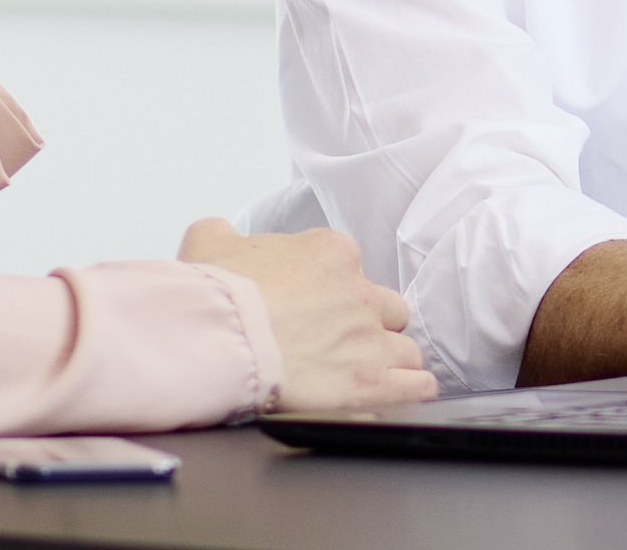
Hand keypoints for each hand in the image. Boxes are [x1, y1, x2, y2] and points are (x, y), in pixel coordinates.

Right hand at [182, 219, 439, 412]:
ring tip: (366, 374)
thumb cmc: (216, 295)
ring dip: (390, 360)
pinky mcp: (374, 382)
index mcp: (331, 254)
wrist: (219, 340)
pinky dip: (411, 389)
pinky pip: (417, 385)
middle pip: (386, 309)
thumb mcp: (209, 244)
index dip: (331, 291)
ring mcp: (372, 339)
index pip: (348, 269)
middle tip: (338, 343)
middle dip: (369, 325)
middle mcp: (361, 293)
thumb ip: (222, 234)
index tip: (310, 308)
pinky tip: (399, 393)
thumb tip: (219, 234)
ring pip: (405, 348)